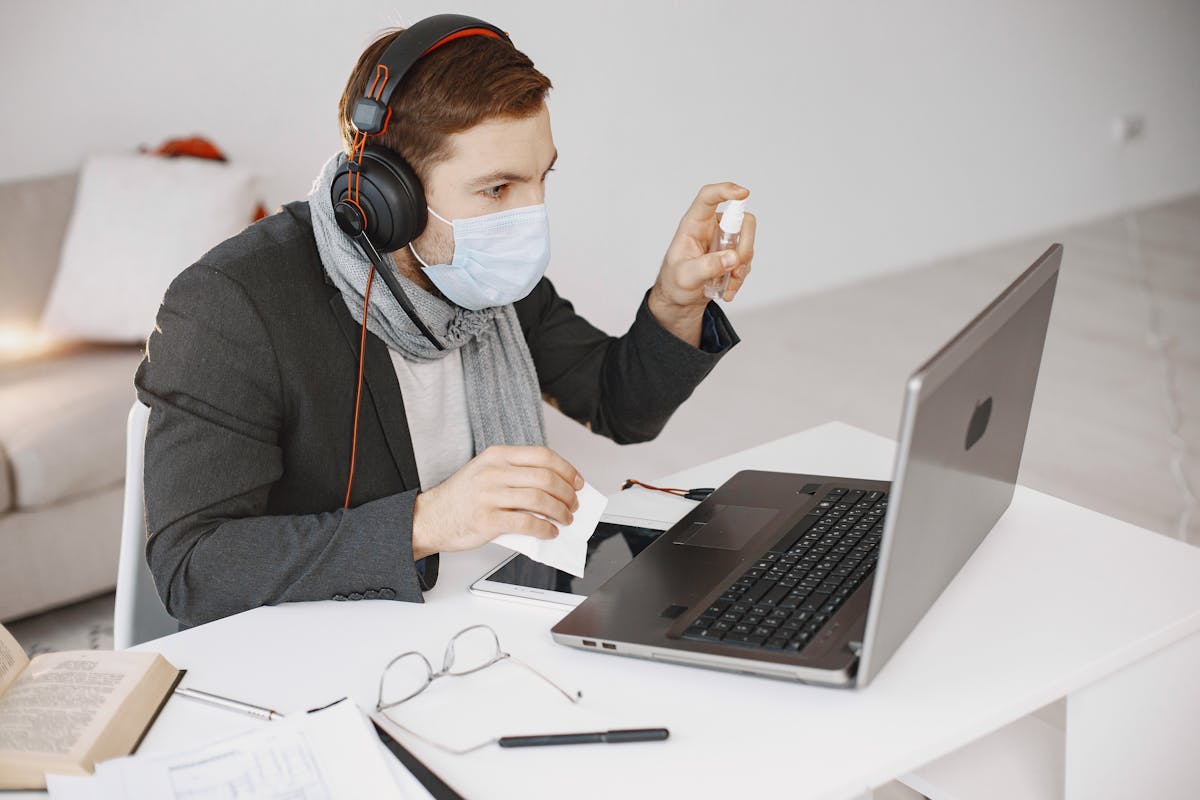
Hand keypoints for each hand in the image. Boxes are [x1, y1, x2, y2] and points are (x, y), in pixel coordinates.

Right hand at [411, 446, 584, 559]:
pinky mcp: (487, 521)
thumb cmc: (461, 497)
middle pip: (545, 478)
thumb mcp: (485, 472)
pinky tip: (549, 532)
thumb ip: (516, 474)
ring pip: (539, 500)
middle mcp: (494, 472)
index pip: (543, 456)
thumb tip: (555, 487)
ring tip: (565, 519)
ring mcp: (490, 496)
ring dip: (560, 512)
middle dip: (567, 493)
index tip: (577, 481)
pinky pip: (526, 524)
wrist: (429, 518)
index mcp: (497, 455)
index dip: (567, 469)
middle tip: (574, 504)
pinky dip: (545, 529)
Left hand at [648, 182, 756, 344]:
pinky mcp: (732, 254)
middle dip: (744, 246)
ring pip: (747, 243)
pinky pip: (747, 261)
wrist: (680, 300)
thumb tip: (732, 258)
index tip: (743, 193)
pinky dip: (740, 277)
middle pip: (741, 221)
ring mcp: (724, 241)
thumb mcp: (686, 277)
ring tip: (726, 286)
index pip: (708, 197)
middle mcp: (711, 228)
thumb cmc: (675, 282)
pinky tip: (727, 290)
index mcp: (694, 224)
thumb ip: (707, 266)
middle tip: (736, 266)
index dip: (725, 191)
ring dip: (741, 268)